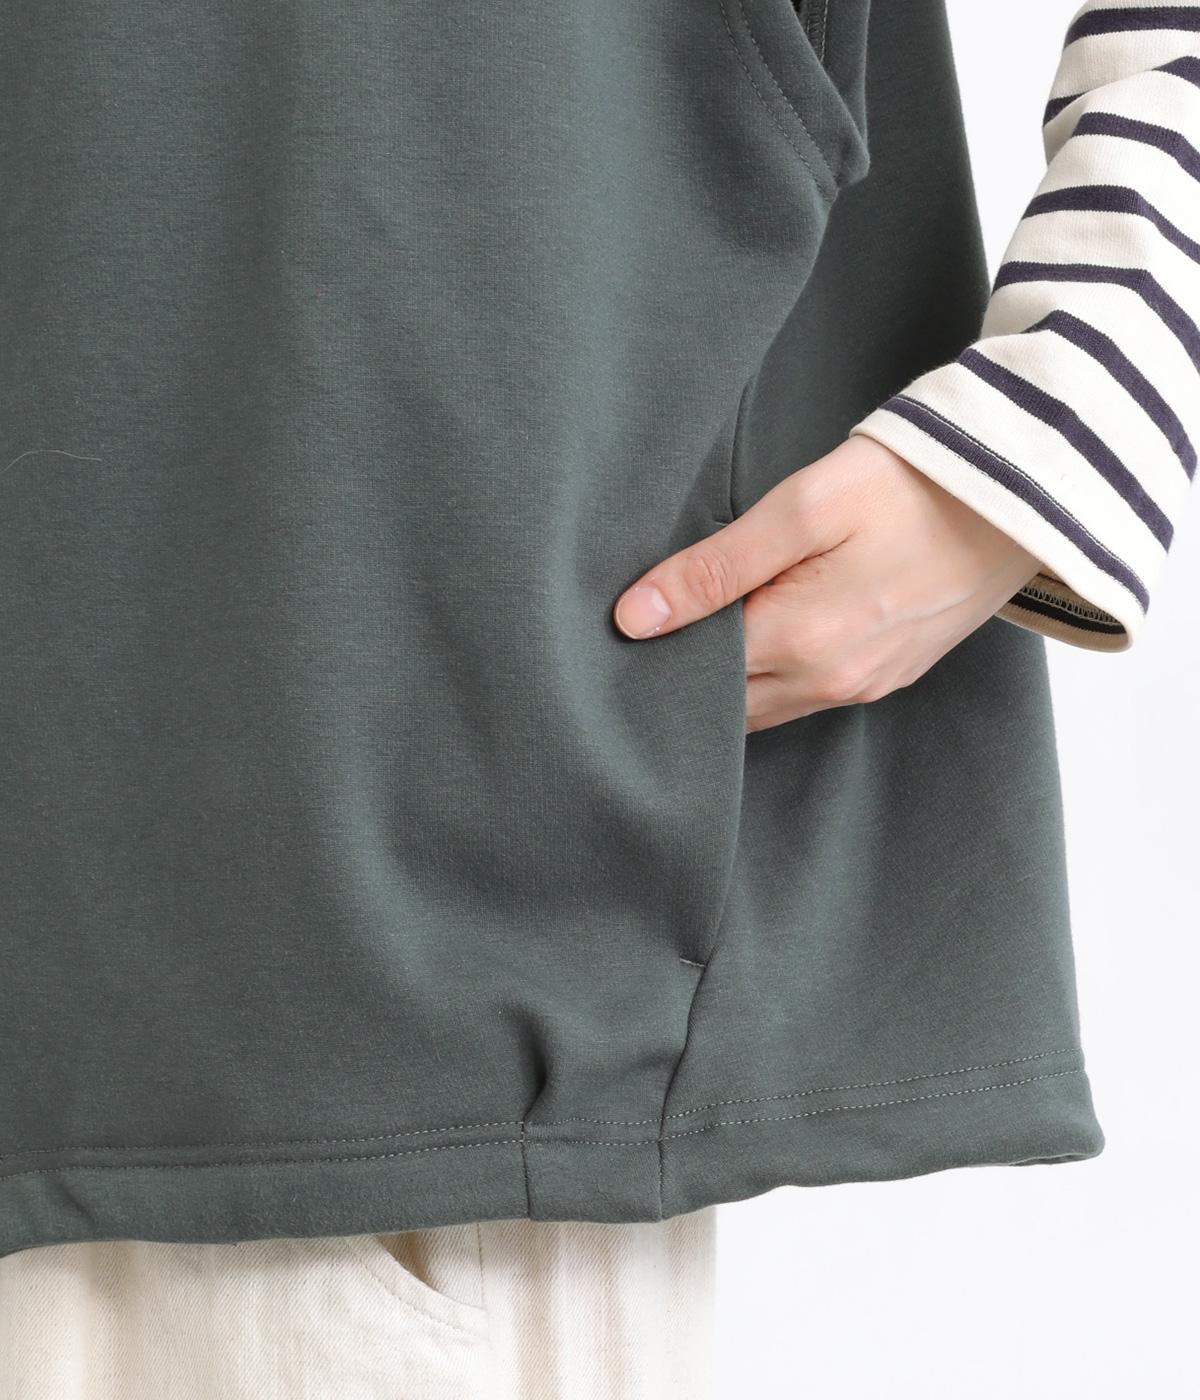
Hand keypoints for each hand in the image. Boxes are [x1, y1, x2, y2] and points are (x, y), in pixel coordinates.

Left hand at [612, 434, 1044, 732]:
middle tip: (641, 638)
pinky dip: (771, 679)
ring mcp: (865, 684)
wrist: (1026, 491)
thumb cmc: (915, 483)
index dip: (650, 658)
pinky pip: (808, 696)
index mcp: (802, 643)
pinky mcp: (889, 673)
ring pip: (766, 707)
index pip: (694, 676)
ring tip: (691, 637)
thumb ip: (716, 567)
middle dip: (682, 680)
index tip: (616, 633)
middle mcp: (832, 682)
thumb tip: (633, 617)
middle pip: (726, 705)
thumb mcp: (805, 507)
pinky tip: (755, 637)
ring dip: (727, 683)